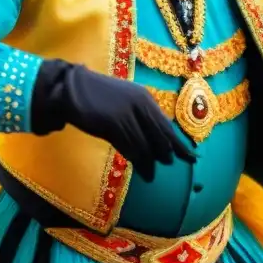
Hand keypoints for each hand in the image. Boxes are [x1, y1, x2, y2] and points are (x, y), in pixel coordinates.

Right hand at [34, 62, 194, 181]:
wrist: (71, 88)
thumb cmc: (97, 95)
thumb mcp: (124, 101)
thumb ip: (139, 116)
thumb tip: (154, 139)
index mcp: (144, 97)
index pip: (167, 125)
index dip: (179, 144)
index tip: (192, 157)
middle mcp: (140, 105)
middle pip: (160, 137)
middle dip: (166, 154)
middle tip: (167, 164)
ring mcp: (127, 115)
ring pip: (145, 147)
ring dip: (149, 163)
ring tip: (150, 174)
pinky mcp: (114, 124)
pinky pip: (130, 148)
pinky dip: (137, 161)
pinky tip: (140, 169)